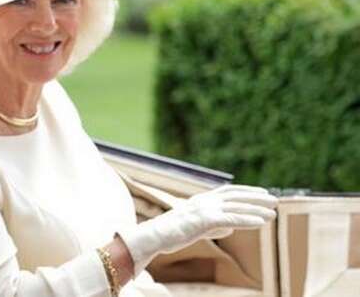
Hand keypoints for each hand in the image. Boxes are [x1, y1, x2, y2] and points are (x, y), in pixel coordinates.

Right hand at [119, 184, 277, 274]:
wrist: (155, 236)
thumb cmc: (171, 234)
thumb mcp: (196, 228)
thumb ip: (214, 226)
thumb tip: (229, 229)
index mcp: (201, 199)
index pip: (228, 191)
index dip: (246, 191)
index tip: (261, 193)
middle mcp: (204, 200)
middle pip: (235, 196)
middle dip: (256, 198)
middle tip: (274, 200)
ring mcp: (204, 209)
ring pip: (236, 207)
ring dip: (256, 209)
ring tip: (273, 212)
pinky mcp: (204, 220)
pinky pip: (231, 219)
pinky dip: (247, 220)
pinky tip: (261, 222)